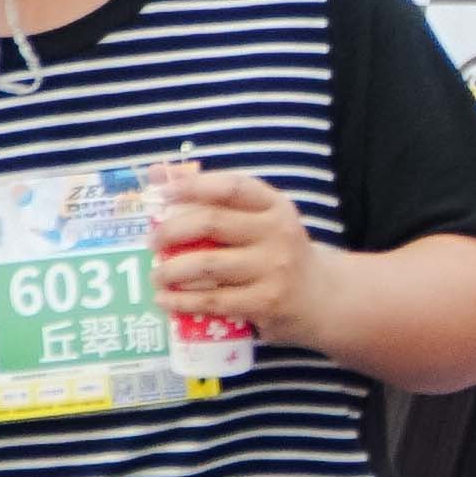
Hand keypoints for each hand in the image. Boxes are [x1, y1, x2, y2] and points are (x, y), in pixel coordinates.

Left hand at [153, 167, 327, 345]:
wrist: (323, 297)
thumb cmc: (279, 252)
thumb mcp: (261, 220)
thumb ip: (216, 199)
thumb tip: (157, 173)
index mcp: (275, 206)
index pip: (230, 187)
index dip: (191, 186)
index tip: (161, 192)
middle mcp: (277, 233)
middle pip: (211, 223)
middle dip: (170, 231)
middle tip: (152, 241)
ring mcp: (273, 269)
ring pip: (206, 264)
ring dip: (170, 270)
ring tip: (156, 275)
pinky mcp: (266, 302)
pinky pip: (212, 300)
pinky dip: (181, 301)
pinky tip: (165, 299)